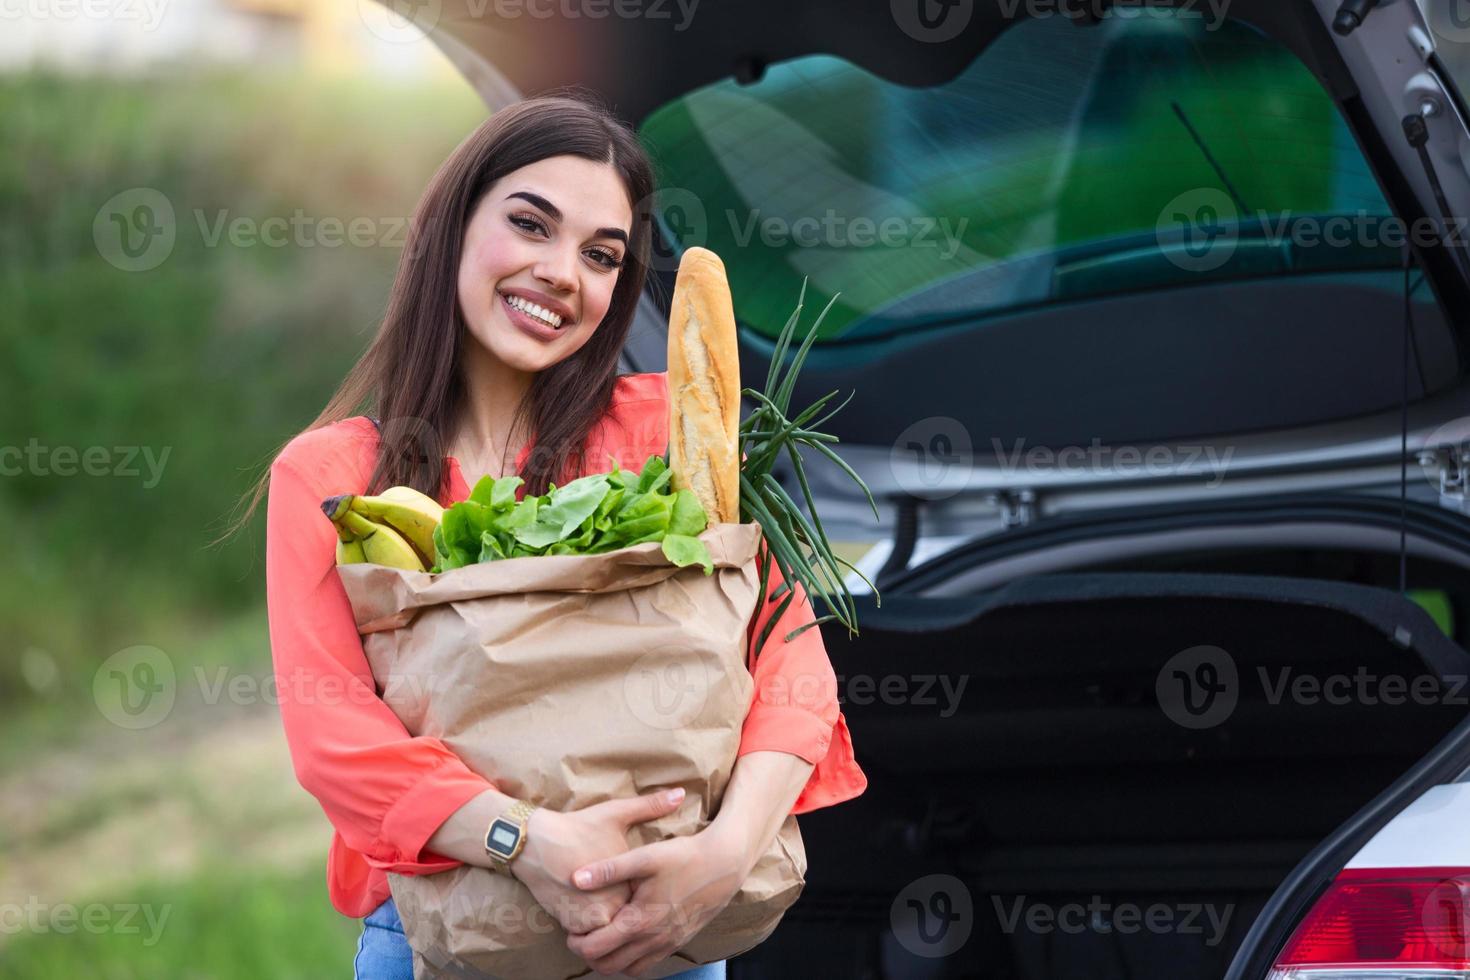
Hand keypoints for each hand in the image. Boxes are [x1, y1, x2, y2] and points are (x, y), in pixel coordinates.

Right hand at [510, 787, 686, 937]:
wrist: (535, 843)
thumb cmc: (578, 827)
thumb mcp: (616, 813)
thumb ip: (650, 806)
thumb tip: (681, 793)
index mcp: (630, 880)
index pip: (646, 895)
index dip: (640, 887)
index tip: (634, 879)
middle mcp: (614, 904)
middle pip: (628, 914)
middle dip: (623, 907)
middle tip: (610, 890)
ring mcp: (592, 918)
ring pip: (607, 927)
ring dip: (603, 917)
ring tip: (596, 897)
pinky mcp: (572, 924)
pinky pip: (587, 932)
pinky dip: (585, 923)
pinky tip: (581, 902)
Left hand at [564, 824, 750, 976]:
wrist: (724, 863)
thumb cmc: (684, 857)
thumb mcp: (645, 857)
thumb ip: (609, 869)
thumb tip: (575, 878)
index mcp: (640, 921)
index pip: (596, 949)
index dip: (576, 942)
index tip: (571, 925)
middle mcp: (653, 940)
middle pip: (608, 966)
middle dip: (589, 954)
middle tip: (582, 933)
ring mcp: (668, 944)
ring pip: (629, 970)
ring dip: (611, 960)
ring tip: (603, 936)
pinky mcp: (678, 941)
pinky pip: (648, 964)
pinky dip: (632, 959)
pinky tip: (629, 937)